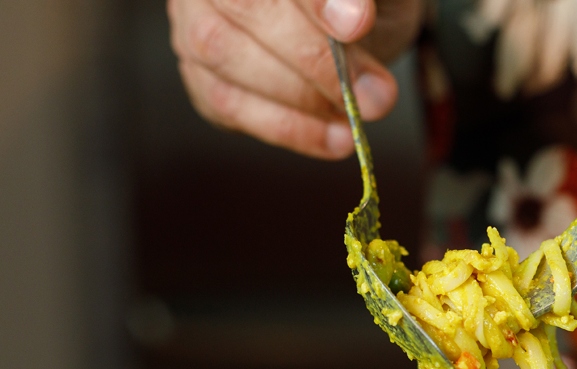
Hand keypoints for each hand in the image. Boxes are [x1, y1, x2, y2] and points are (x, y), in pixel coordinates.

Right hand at [168, 0, 422, 158]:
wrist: (353, 25)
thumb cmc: (362, 1)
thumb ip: (363, 1)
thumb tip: (352, 21)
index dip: (317, 0)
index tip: (357, 25)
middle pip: (243, 5)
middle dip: (313, 57)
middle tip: (374, 95)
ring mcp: (193, 18)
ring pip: (222, 53)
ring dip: (300, 97)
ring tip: (358, 119)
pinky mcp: (199, 73)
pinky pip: (226, 104)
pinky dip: (289, 128)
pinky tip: (336, 139)